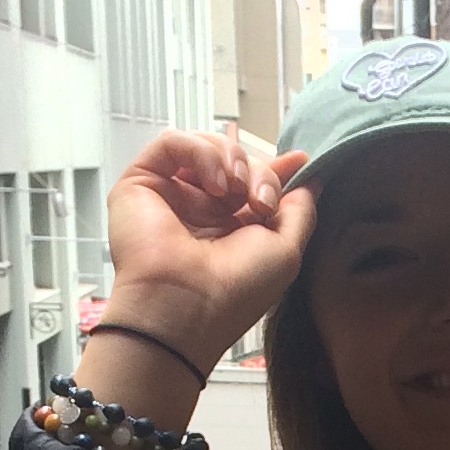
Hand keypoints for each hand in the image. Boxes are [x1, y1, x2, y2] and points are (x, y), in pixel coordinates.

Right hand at [100, 133, 317, 381]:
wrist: (186, 309)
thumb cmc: (234, 292)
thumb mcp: (286, 251)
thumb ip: (299, 212)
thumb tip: (309, 181)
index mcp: (230, 227)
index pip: (251, 183)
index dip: (275, 169)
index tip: (300, 160)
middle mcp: (199, 210)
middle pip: (236, 161)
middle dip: (259, 172)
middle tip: (262, 202)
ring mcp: (170, 196)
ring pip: (206, 146)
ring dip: (233, 160)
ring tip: (235, 192)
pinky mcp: (141, 183)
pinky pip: (172, 141)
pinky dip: (201, 152)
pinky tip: (214, 185)